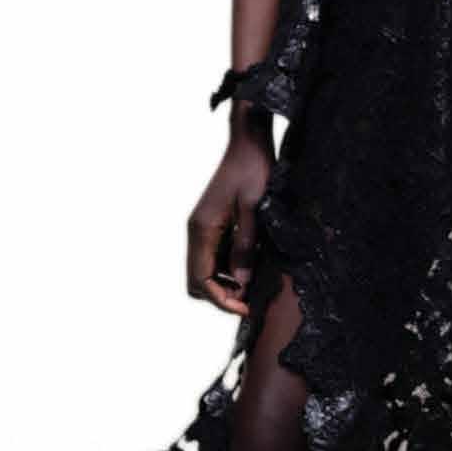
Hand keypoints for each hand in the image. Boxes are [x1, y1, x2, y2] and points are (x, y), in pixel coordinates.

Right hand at [187, 130, 273, 313]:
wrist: (248, 142)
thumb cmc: (253, 170)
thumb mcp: (254, 209)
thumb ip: (246, 246)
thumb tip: (241, 281)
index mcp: (202, 230)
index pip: (201, 280)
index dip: (221, 300)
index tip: (246, 308)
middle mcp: (197, 231)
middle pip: (197, 281)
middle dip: (221, 296)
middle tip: (251, 299)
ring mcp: (203, 228)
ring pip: (205, 270)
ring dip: (226, 283)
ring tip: (254, 284)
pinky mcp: (213, 224)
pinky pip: (215, 256)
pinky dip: (229, 268)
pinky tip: (250, 266)